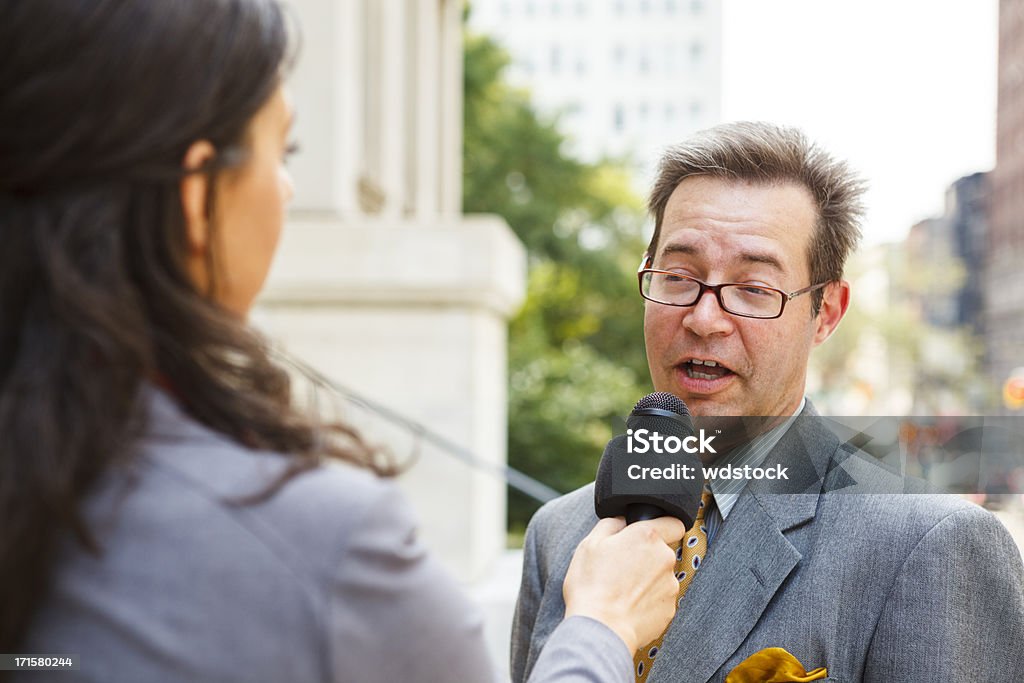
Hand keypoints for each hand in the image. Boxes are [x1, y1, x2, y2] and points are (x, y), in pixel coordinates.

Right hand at [562, 516, 684, 652]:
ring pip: (661, 576)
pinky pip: (660, 599)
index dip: (661, 526)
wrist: (601, 629)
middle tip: (622, 567)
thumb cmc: (592, 585)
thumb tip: (622, 521)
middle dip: (647, 556)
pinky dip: (648, 601)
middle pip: (663, 551)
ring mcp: (670, 586)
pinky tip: (628, 606)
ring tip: (622, 591)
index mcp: (648, 537)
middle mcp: (665, 558)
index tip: (647, 535)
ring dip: (647, 580)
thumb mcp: (590, 543)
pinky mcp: (669, 609)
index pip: (674, 522)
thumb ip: (611, 524)